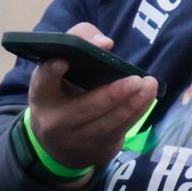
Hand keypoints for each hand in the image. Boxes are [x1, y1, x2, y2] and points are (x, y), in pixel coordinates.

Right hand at [24, 25, 157, 179]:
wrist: (57, 141)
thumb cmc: (64, 90)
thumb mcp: (62, 65)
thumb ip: (80, 41)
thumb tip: (104, 43)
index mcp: (42, 94)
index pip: (43, 82)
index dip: (51, 73)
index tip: (63, 61)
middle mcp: (55, 120)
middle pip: (83, 108)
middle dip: (111, 95)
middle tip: (135, 81)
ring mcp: (76, 139)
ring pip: (106, 123)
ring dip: (132, 105)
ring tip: (149, 85)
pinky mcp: (96, 149)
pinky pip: (119, 131)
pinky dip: (136, 113)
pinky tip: (147, 98)